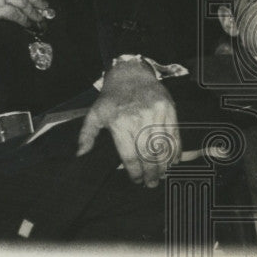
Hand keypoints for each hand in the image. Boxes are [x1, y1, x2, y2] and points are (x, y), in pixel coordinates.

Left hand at [76, 60, 180, 186]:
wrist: (130, 73)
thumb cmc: (111, 96)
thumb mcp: (94, 114)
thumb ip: (87, 135)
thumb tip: (80, 154)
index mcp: (119, 123)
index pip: (130, 155)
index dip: (134, 171)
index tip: (136, 180)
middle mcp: (138, 119)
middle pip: (148, 155)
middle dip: (151, 173)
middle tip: (151, 183)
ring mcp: (156, 114)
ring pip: (163, 147)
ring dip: (164, 165)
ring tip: (161, 175)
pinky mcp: (169, 109)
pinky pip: (174, 135)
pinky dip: (175, 151)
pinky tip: (173, 161)